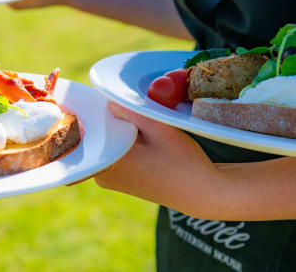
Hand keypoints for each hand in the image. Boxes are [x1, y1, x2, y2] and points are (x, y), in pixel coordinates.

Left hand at [94, 101, 223, 217]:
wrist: (201, 193)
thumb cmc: (183, 162)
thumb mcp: (159, 129)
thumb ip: (130, 112)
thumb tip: (107, 102)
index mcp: (109, 162)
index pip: (95, 126)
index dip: (105, 111)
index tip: (117, 103)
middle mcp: (102, 174)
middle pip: (98, 135)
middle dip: (113, 121)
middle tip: (134, 114)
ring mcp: (107, 180)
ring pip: (106, 144)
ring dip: (119, 132)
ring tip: (143, 129)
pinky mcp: (116, 181)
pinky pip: (112, 153)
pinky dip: (123, 144)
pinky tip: (141, 141)